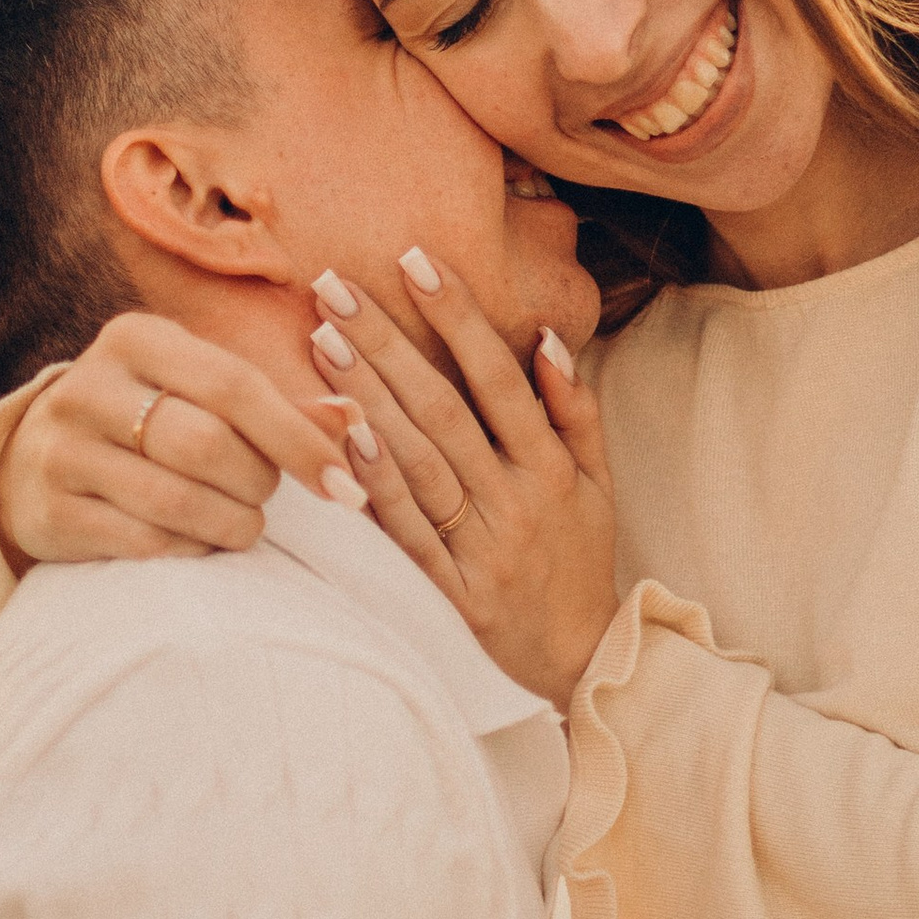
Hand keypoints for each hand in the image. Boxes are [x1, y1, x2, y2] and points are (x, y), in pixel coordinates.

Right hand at [0, 313, 354, 567]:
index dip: (298, 439)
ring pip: (179, 502)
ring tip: (241, 524)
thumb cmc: (144, 421)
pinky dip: (191, 550)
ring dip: (233, 525)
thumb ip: (275, 406)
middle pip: (208, 445)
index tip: (345, 485)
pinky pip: (147, 543)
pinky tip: (196, 540)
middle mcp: (88, 386)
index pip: (234, 385)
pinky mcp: (50, 511)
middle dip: (258, 484)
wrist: (29, 463)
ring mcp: (60, 450)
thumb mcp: (198, 393)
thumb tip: (353, 420)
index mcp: (135, 338)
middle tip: (263, 497)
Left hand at [308, 252, 616, 712]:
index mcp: (550, 466)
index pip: (499, 376)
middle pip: (444, 409)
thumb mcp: (597, 481)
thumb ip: (575, 409)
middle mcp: (515, 500)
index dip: (457, 317)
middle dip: (387, 342)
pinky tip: (340, 435)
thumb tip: (545, 338)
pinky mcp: (449, 591)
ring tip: (322, 340)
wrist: (579, 658)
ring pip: (418, 461)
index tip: (415, 260)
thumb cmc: (579, 556)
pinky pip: (406, 531)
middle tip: (334, 285)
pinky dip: (375, 484)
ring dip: (368, 397)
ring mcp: (481, 547)